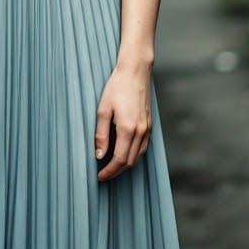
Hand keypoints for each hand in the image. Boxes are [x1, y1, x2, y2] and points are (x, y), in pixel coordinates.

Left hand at [94, 61, 151, 181]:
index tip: (100, 176)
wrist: (135, 72)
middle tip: (103, 174)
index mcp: (128, 128)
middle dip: (116, 171)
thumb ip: (101, 134)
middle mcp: (141, 131)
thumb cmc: (117, 87)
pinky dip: (133, 155)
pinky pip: (143, 147)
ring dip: (125, 165)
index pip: (119, 160)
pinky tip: (124, 153)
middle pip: (130, 161)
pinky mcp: (149, 125)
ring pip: (138, 156)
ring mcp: (147, 129)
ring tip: (111, 166)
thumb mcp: (103, 109)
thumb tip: (99, 155)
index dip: (109, 171)